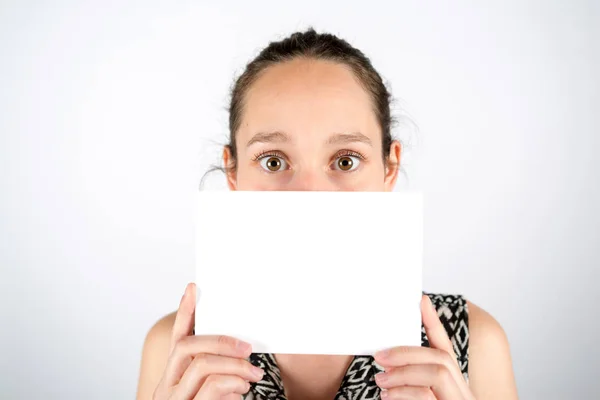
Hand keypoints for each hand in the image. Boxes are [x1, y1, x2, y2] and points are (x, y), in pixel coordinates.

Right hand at [152, 283, 263, 399]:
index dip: (184, 313)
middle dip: (221, 342)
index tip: (193, 288)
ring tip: (252, 377)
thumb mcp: (206, 390)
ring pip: (203, 365)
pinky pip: (214, 388)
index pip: (176, 340)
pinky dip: (234, 387)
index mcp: (172, 378)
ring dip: (235, 367)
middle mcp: (166, 388)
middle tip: (248, 349)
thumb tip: (240, 346)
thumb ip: (212, 369)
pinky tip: (241, 394)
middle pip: (187, 346)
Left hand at [373, 295, 474, 399]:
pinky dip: (403, 392)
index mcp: (456, 388)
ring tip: (380, 381)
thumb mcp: (418, 396)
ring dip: (403, 373)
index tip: (421, 300)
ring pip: (438, 373)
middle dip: (408, 353)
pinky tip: (387, 397)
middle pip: (442, 358)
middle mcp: (464, 395)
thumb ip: (413, 379)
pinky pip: (427, 395)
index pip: (447, 350)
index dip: (434, 324)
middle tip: (380, 357)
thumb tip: (387, 358)